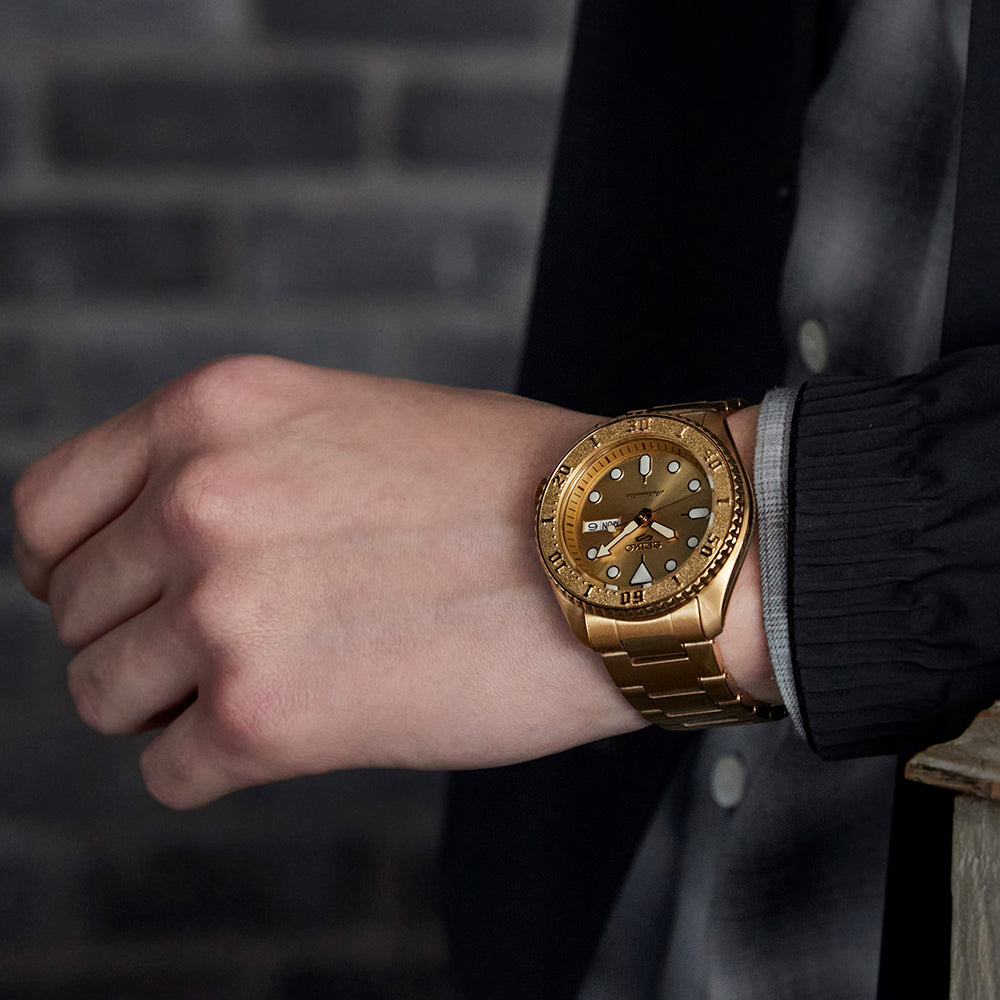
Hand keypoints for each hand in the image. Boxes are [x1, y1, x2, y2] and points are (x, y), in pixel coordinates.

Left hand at [12, 356, 646, 807]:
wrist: (625, 547)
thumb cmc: (512, 485)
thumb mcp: (346, 422)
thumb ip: (235, 471)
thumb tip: (159, 548)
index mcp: (213, 413)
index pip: (46, 509)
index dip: (72, 565)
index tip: (116, 595)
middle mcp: (197, 501)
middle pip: (75, 613)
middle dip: (140, 638)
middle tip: (231, 647)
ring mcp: (222, 611)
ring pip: (104, 698)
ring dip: (174, 706)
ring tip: (276, 685)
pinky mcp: (265, 719)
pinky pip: (170, 772)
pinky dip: (219, 764)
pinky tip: (302, 733)